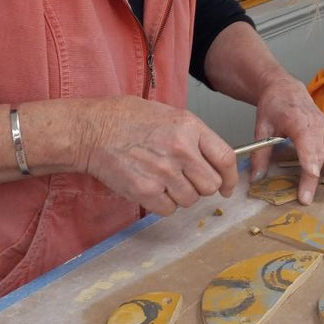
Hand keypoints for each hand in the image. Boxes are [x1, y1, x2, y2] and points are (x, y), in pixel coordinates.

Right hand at [77, 96, 237, 215]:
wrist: (92, 130)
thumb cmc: (126, 119)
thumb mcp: (169, 114)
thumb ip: (194, 136)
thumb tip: (213, 158)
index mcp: (189, 127)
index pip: (226, 158)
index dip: (231, 178)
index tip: (228, 186)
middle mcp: (180, 150)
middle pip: (210, 185)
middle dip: (201, 186)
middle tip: (186, 180)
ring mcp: (164, 172)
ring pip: (190, 200)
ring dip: (180, 195)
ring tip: (163, 179)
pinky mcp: (146, 190)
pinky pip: (168, 209)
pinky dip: (163, 204)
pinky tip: (151, 187)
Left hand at [249, 74, 323, 204]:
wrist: (286, 88)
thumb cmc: (274, 107)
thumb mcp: (262, 127)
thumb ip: (260, 153)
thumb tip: (256, 178)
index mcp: (298, 121)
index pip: (306, 146)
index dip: (309, 164)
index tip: (311, 179)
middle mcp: (316, 124)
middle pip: (320, 152)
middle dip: (318, 175)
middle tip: (311, 195)